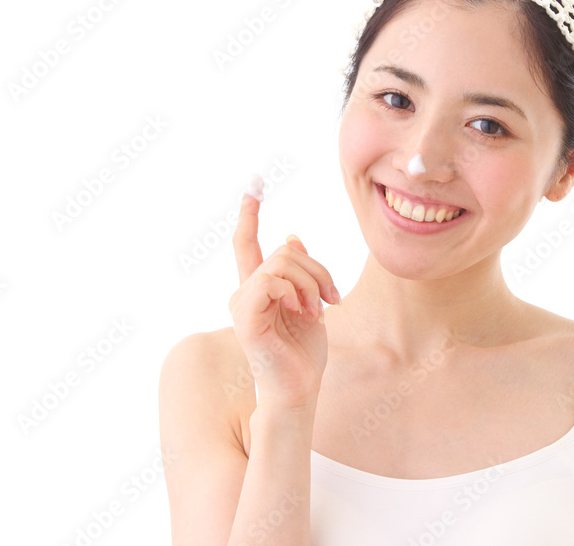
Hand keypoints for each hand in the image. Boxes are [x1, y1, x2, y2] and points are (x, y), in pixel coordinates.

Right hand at [228, 185, 339, 411]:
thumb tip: (293, 237)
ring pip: (282, 262)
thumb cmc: (304, 353)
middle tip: (331, 298)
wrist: (299, 389)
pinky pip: (271, 281)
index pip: (247, 243)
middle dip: (316, 268)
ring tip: (319, 310)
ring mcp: (242, 304)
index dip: (249, 213)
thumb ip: (300, 272)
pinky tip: (304, 313)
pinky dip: (296, 292)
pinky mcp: (246, 318)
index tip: (253, 184)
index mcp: (258, 289)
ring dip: (311, 282)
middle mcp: (244, 293)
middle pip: (283, 250)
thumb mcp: (310, 303)